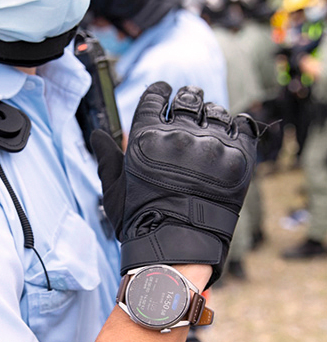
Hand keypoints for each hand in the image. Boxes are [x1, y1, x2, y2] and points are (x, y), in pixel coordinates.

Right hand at [91, 82, 257, 285]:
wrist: (177, 250)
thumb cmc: (140, 222)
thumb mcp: (114, 190)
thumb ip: (107, 157)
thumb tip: (97, 133)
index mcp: (145, 137)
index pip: (155, 96)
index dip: (160, 92)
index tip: (164, 93)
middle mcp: (178, 135)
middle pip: (188, 98)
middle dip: (187, 99)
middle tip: (190, 107)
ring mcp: (210, 145)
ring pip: (216, 111)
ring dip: (212, 116)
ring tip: (210, 128)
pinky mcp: (237, 158)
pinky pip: (243, 126)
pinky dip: (237, 127)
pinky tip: (231, 134)